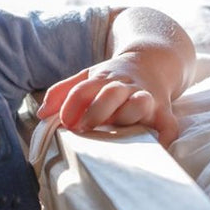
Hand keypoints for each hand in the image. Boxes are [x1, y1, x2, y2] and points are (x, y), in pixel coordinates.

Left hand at [37, 52, 180, 144]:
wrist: (152, 62)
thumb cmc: (113, 78)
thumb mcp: (88, 76)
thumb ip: (64, 91)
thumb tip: (42, 114)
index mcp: (103, 79)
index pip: (84, 88)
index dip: (72, 105)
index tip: (64, 121)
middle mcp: (124, 87)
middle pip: (111, 93)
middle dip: (97, 110)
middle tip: (83, 127)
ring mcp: (146, 98)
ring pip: (140, 102)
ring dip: (129, 115)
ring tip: (118, 131)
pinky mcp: (163, 111)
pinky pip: (168, 124)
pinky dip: (165, 136)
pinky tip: (156, 147)